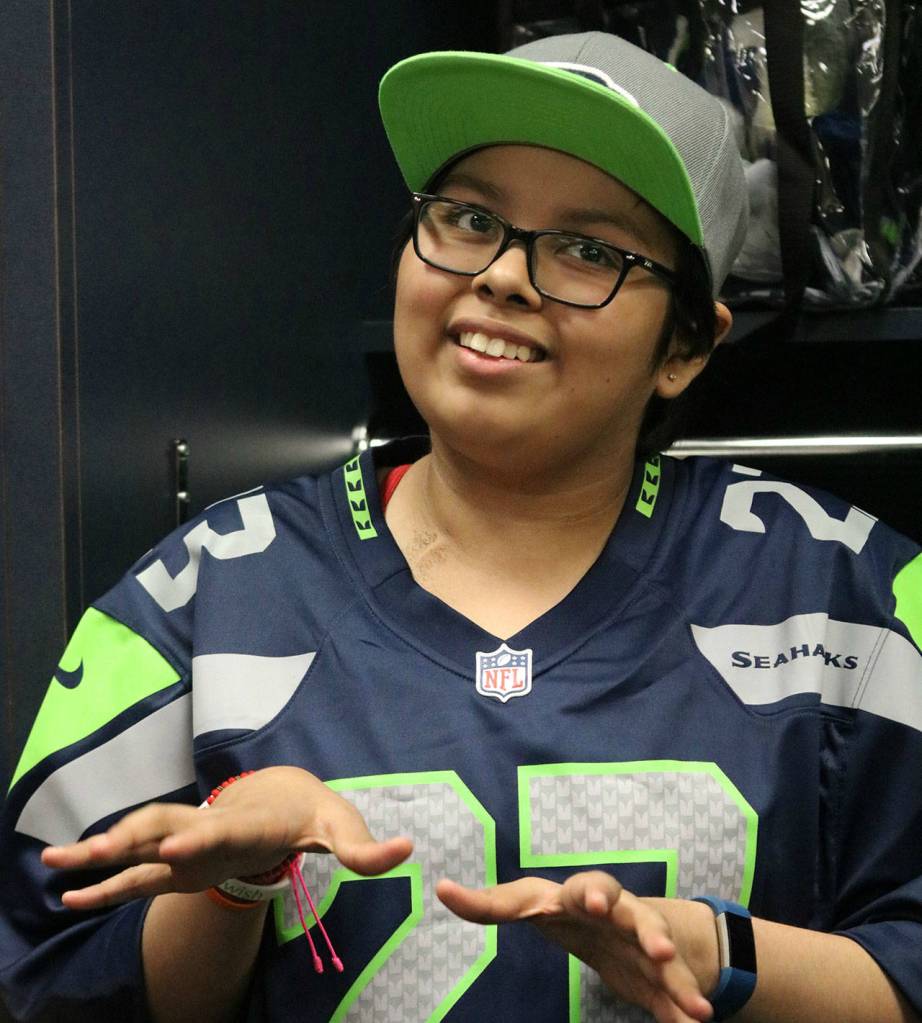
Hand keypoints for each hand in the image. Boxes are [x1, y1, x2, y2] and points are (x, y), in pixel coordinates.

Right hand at [42, 766, 412, 910]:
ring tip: (55, 867)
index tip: (184, 847)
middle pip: (168, 831)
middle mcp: (210, 828)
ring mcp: (188, 842)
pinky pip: (137, 872)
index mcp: (249, 822)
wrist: (284, 793)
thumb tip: (407, 849)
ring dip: (101, 854)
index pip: (225, 829)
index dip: (206, 836)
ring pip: (140, 843)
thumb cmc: (313, 813)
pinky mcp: (179, 861)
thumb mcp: (342, 829)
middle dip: (133, 839)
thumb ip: (368, 847)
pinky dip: (105, 881)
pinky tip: (69, 892)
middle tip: (96, 850)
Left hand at [437, 871, 712, 1022]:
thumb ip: (486, 903)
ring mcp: (643, 941)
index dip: (594, 893)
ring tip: (696, 1007)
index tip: (596, 904)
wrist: (619, 920)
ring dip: (678, 979)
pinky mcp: (658, 972)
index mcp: (584, 896)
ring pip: (665, 958)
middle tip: (659, 949)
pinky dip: (683, 1007)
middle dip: (648, 931)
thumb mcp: (527, 904)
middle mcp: (620, 913)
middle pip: (637, 915)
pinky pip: (673, 990)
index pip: (587, 887)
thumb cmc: (565, 908)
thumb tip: (441, 888)